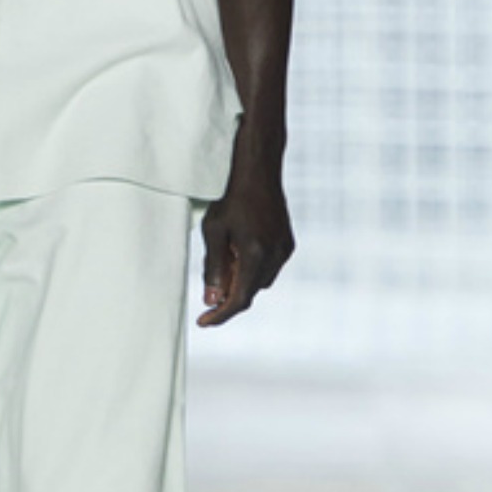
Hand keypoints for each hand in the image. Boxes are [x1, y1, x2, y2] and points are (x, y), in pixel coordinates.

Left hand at [197, 156, 293, 327]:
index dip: (220, 314)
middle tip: (208, 293)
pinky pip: (270, 267)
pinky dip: (254, 269)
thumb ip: (214, 268)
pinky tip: (240, 252)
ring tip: (226, 262)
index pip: (240, 299)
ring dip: (243, 281)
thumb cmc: (230, 198)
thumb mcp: (214, 232)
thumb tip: (211, 300)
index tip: (203, 322)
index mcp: (256, 254)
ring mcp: (285, 249)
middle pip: (251, 292)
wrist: (258, 169)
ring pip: (261, 281)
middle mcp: (275, 255)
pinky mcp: (288, 242)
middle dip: (230, 297)